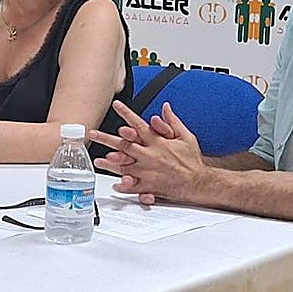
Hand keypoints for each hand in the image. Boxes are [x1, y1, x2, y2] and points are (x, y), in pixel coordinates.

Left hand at [90, 101, 204, 205]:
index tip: (116, 105)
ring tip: (98, 160)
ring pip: (124, 166)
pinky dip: (123, 185)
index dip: (126, 113)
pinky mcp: (150, 185)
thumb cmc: (192, 160)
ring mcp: (148, 171)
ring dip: (109, 163)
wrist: (199, 182)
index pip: (139, 124)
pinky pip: (133, 186)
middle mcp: (150, 155)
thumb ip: (172, 121)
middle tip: (93, 133)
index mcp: (158, 142)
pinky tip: (114, 183)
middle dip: (107, 138)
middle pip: (124, 144)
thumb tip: (165, 107)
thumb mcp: (185, 136)